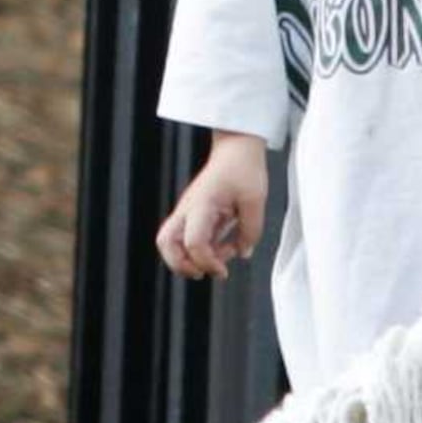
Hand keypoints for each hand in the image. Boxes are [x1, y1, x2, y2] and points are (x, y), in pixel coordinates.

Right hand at [154, 135, 267, 281]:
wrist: (236, 149)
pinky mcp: (193, 216)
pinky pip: (186, 240)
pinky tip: (224, 248)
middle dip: (181, 266)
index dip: (207, 261)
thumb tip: (242, 254)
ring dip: (188, 260)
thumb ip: (251, 230)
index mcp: (202, 204)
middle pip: (166, 244)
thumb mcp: (256, 199)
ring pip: (169, 243)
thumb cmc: (244, 169)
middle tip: (206, 272)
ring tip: (217, 261)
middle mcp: (188, 209)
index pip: (193, 241)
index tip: (224, 269)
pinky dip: (200, 251)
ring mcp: (187, 212)